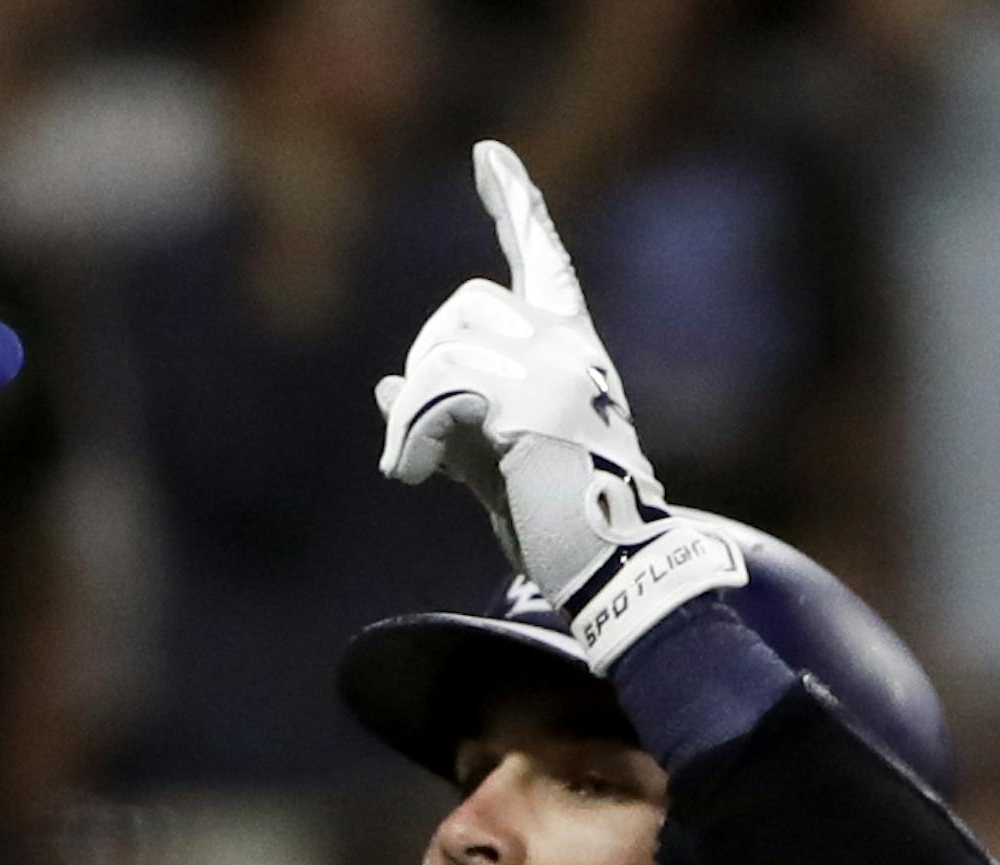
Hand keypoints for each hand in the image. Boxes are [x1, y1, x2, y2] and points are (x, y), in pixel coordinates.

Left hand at [377, 142, 747, 669]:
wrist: (613, 571)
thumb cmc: (564, 527)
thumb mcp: (498, 464)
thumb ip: (450, 420)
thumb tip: (386, 390)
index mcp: (572, 351)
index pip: (542, 258)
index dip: (514, 204)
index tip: (487, 158)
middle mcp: (569, 346)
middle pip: (464, 306)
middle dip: (424, 366)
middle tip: (411, 439)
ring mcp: (555, 369)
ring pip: (445, 348)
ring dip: (412, 413)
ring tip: (408, 468)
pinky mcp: (530, 404)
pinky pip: (439, 391)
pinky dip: (410, 434)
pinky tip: (409, 475)